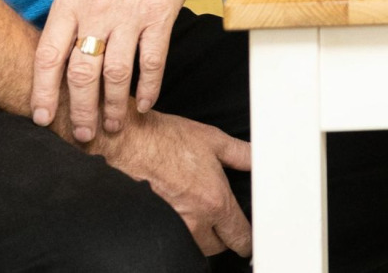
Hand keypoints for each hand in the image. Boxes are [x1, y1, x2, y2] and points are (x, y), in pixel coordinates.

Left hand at [32, 0, 206, 141]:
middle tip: (81, 135)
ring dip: (113, 106)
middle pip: (81, 73)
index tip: (41, 118)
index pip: (48, 55)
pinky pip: (152, 62)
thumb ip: (69, 12)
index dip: (43, 92)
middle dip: (79, 110)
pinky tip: (146, 104)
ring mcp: (129, 14)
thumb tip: (57, 49)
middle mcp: (96, 10)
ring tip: (111, 125)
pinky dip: (149, 88)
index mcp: (70, 0)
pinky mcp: (160, 16)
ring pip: (115, 75)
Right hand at [95, 109, 252, 256]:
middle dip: (222, 236)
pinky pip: (174, 238)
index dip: (246, 239)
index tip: (246, 238)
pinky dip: (180, 231)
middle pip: (217, 247)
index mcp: (215, 201)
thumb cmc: (165, 140)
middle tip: (220, 220)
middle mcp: (195, 220)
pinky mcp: (154, 226)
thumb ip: (241, 154)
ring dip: (201, 236)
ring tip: (199, 214)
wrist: (128, 143)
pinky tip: (178, 213)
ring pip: (195, 245)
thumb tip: (258, 160)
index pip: (239, 237)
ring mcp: (172, 227)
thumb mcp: (212, 140)